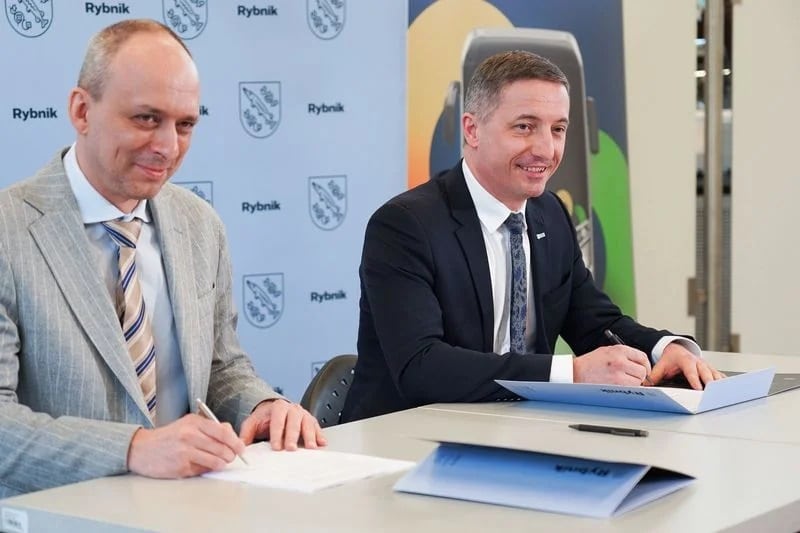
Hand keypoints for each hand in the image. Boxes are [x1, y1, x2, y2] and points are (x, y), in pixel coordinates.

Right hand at [127, 414, 244, 477]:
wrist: (141, 449)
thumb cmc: (168, 436)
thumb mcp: (188, 424)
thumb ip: (210, 427)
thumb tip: (231, 434)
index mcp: (194, 423)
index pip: (223, 432)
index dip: (236, 442)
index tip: (241, 448)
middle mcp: (189, 436)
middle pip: (222, 448)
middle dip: (231, 455)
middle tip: (232, 457)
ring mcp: (184, 452)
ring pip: (215, 461)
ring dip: (222, 464)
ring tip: (221, 463)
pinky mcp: (181, 467)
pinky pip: (203, 470)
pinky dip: (207, 469)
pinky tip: (203, 466)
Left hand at [239, 399, 326, 450]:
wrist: (275, 410)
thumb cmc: (265, 418)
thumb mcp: (253, 422)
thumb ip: (246, 433)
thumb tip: (240, 446)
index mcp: (278, 407)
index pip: (278, 419)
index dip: (277, 433)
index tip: (276, 446)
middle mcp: (292, 409)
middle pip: (294, 421)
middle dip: (293, 436)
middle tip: (291, 449)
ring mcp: (303, 414)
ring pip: (308, 423)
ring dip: (309, 436)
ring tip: (310, 447)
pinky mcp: (311, 421)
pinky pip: (317, 427)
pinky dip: (319, 435)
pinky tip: (321, 443)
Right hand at [573, 345, 651, 385]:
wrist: (575, 372)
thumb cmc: (589, 363)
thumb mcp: (607, 351)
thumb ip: (624, 355)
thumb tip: (639, 364)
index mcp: (619, 350)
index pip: (642, 357)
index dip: (645, 366)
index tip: (643, 370)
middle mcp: (620, 361)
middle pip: (642, 372)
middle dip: (638, 377)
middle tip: (630, 378)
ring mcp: (618, 374)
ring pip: (637, 383)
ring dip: (632, 384)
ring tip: (620, 382)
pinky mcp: (615, 386)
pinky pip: (629, 390)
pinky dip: (626, 390)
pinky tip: (617, 387)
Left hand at [647, 343, 724, 389]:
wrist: (676, 349)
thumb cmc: (669, 360)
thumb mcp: (660, 366)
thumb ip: (653, 376)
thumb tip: (644, 386)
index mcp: (685, 360)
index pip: (691, 371)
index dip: (695, 380)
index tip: (699, 389)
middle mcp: (698, 362)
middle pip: (706, 373)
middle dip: (710, 383)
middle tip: (713, 394)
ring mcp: (706, 365)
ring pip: (715, 375)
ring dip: (719, 384)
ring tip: (723, 394)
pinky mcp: (711, 370)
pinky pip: (719, 376)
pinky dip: (724, 383)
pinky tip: (728, 391)